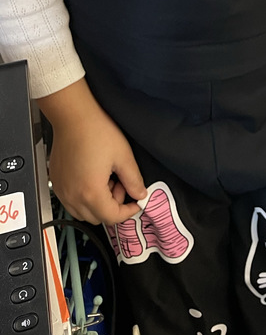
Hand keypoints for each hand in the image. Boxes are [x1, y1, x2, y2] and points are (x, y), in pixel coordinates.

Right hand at [39, 80, 145, 224]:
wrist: (74, 117)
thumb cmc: (96, 131)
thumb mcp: (123, 156)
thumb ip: (134, 180)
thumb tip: (140, 194)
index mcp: (91, 192)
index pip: (111, 217)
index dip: (128, 211)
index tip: (135, 202)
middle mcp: (72, 196)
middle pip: (97, 218)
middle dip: (113, 205)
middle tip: (120, 183)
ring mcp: (62, 190)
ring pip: (82, 212)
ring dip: (98, 203)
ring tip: (106, 178)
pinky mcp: (57, 182)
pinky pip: (71, 201)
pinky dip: (84, 196)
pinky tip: (93, 175)